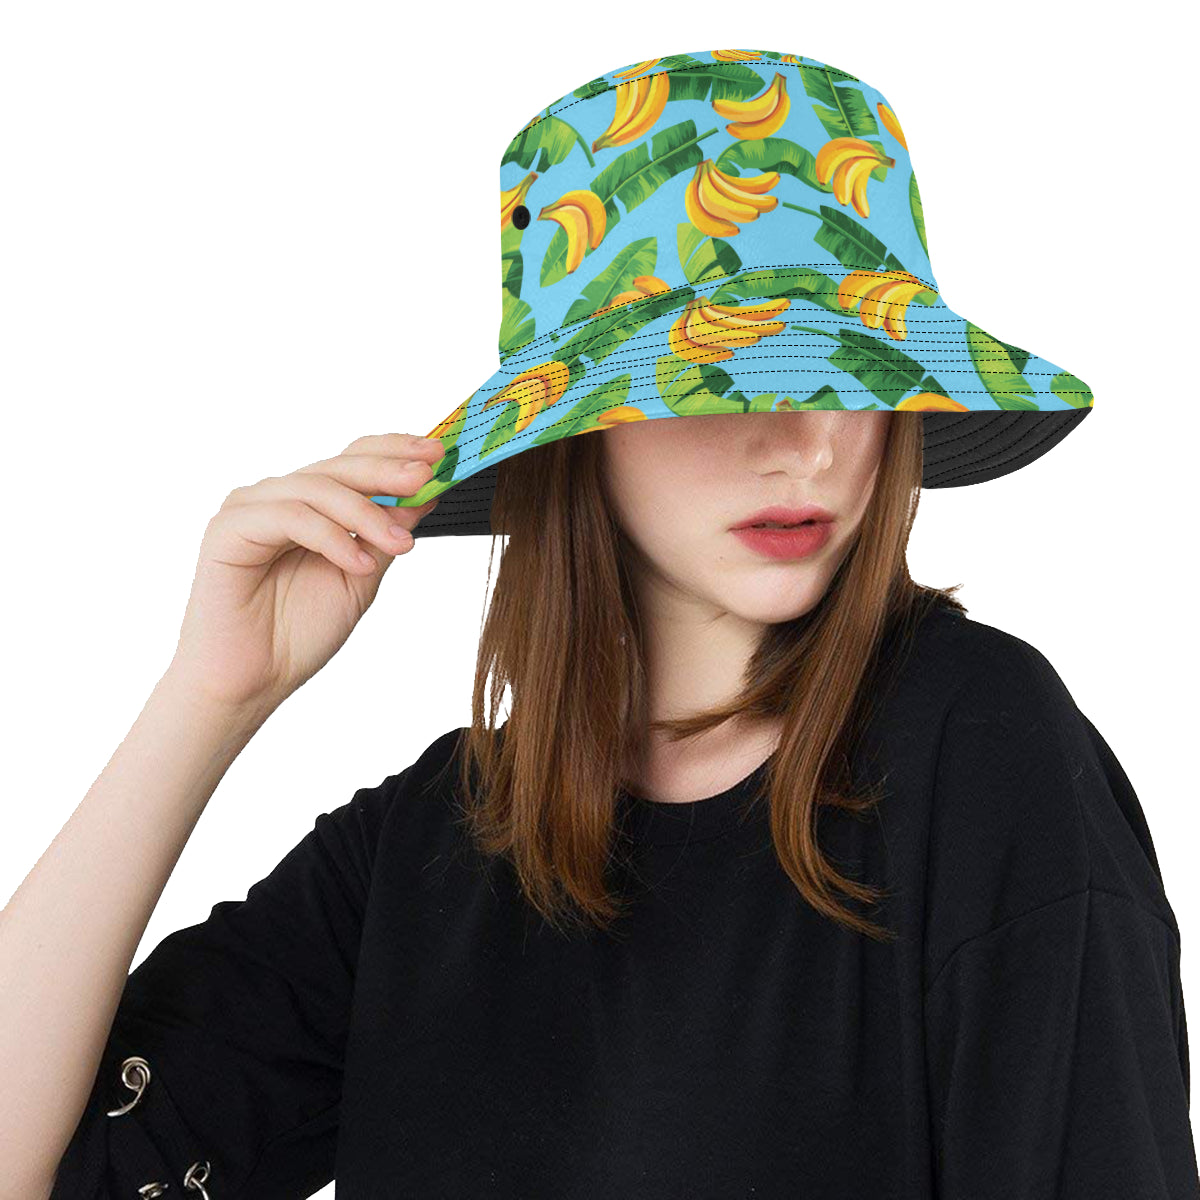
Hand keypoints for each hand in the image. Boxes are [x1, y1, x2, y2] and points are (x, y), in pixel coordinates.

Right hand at [165, 431, 443, 712]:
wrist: (253, 682)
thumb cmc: (298, 633)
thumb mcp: (361, 577)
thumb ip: (386, 534)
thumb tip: (427, 493)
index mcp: (309, 504)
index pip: (353, 460)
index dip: (395, 451)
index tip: (439, 454)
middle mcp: (278, 497)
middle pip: (338, 466)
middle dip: (388, 470)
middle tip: (426, 476)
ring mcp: (250, 509)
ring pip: (317, 489)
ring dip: (366, 515)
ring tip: (400, 544)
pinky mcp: (228, 530)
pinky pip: (289, 518)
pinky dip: (331, 539)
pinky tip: (358, 565)